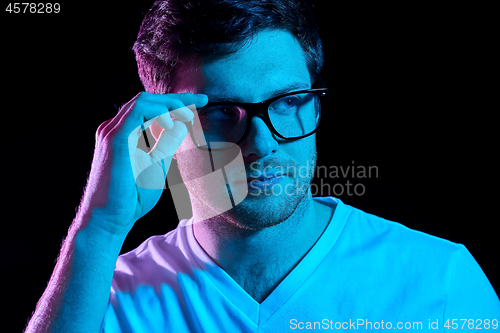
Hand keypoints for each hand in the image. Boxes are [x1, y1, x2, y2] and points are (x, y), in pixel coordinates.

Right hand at [80, 92, 207, 234]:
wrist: (111, 218)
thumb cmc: (132, 197)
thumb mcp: (157, 164)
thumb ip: (167, 144)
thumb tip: (180, 125)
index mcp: (124, 133)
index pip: (151, 108)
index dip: (177, 102)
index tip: (201, 103)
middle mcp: (116, 127)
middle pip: (149, 100)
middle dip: (178, 98)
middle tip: (202, 102)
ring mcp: (112, 130)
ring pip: (143, 100)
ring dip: (170, 104)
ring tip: (189, 117)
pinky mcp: (115, 137)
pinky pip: (138, 110)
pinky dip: (158, 112)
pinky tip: (171, 124)